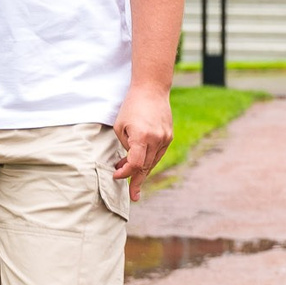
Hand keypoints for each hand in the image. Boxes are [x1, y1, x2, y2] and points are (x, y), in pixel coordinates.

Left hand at [113, 83, 172, 199]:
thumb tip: (127, 161)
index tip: (116, 175)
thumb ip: (125, 146)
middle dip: (135, 178)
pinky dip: (150, 161)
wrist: (152, 90)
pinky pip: (158, 154)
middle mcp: (156, 139)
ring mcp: (165, 138)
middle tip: (132, 195)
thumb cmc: (131, 106)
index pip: (135, 164)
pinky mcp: (169, 136)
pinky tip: (141, 165)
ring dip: (142, 171)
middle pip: (145, 167)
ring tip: (132, 179)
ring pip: (153, 162)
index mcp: (142, 136)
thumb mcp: (120, 126)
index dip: (125, 173)